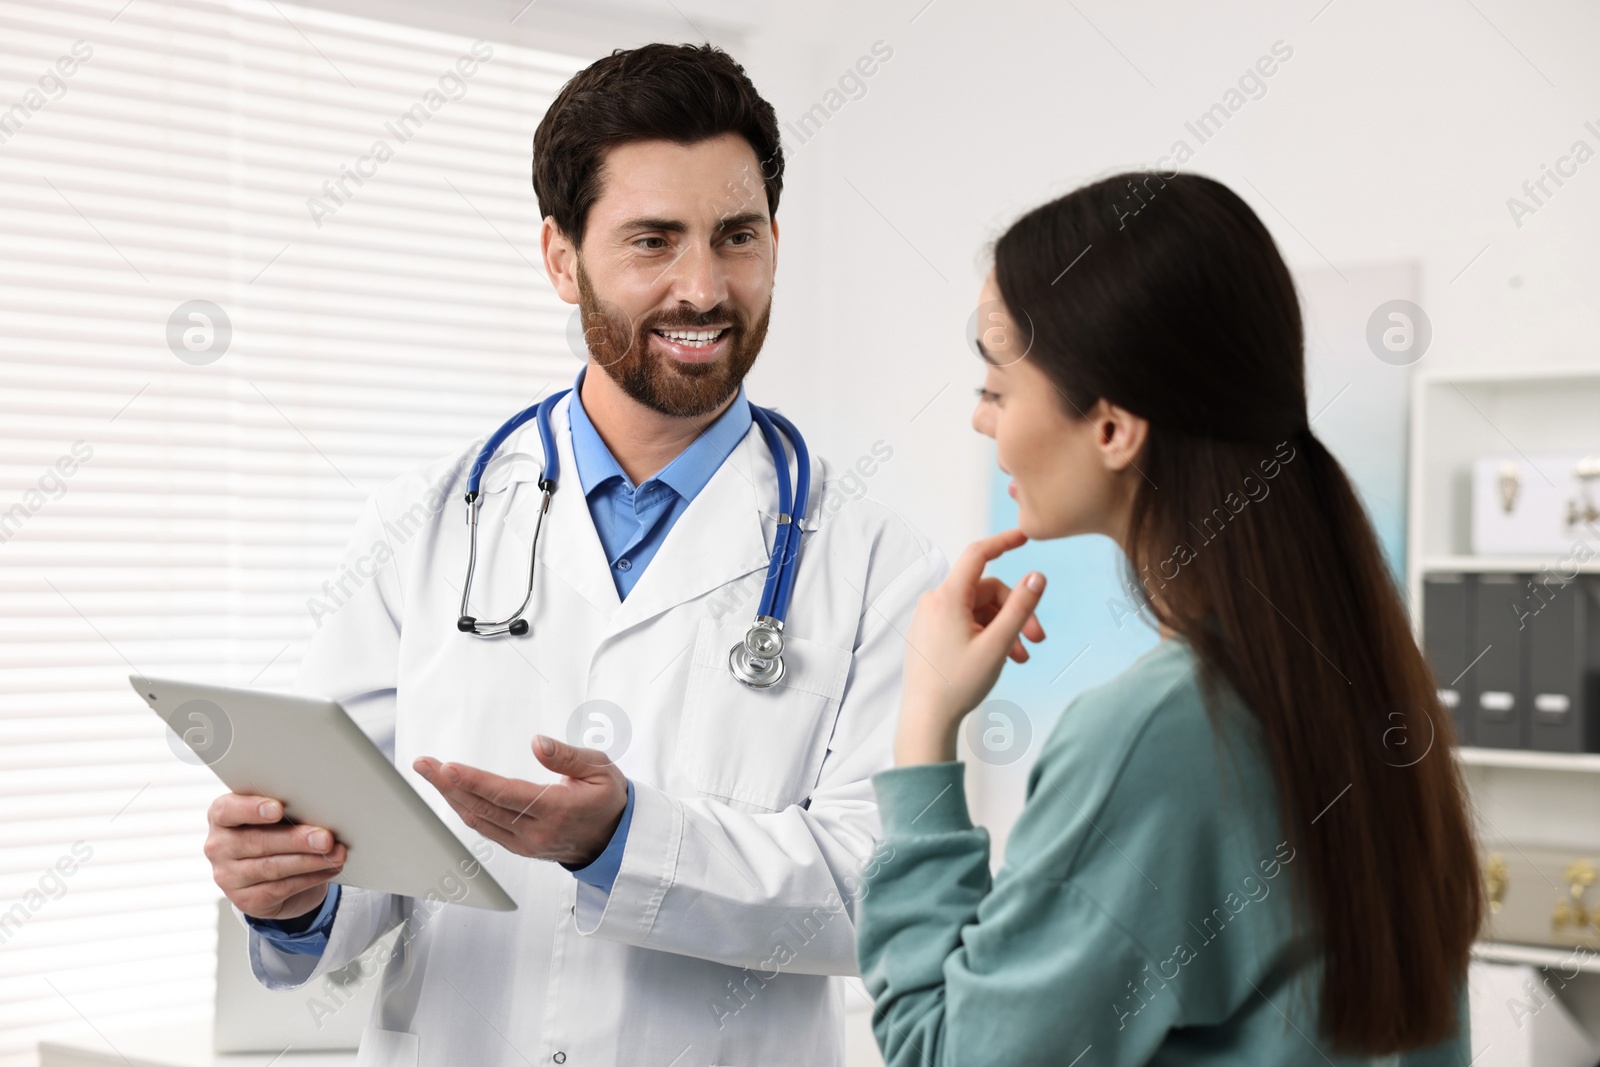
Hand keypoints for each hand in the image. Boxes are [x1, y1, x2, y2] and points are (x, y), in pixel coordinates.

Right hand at [205, 794, 345, 921]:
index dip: (252, 809)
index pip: (227, 811)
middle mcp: (219, 846)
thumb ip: (286, 810)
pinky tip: (328, 869)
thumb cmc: (275, 832)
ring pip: (272, 868)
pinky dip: (310, 878)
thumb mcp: (275, 817)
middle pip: (258, 842)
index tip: (278, 809)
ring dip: (310, 861)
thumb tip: (320, 810)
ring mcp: (228, 877)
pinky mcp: (246, 900)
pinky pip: (281, 888)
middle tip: (326, 838)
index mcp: (222, 816)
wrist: (271, 874)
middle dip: (297, 840)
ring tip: (336, 854)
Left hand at [414, 735, 627, 866]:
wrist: (616, 839)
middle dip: (448, 785)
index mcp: (557, 809)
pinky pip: (485, 829)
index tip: (446, 768)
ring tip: (431, 774)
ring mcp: (526, 844)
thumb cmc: (607, 798)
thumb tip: (537, 743)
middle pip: (483, 808)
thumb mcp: (600, 768)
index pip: (505, 795)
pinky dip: (464, 810)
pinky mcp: (520, 849)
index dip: (473, 781)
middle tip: (424, 764)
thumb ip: (567, 756)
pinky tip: (452, 794)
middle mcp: (537, 831)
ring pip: (478, 821)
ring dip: (451, 798)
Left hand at [896, 528, 1045, 765]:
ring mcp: (930, 618)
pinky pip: (964, 622)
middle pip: (987, 591)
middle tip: (1039, 639)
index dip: (1004, 541)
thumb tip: (1037, 575)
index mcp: (947, 597)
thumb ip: (1021, 608)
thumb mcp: (998, 644)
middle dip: (1015, 611)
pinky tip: (1002, 658)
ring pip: (978, 610)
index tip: (1026, 535)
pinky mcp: (929, 633)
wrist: (926, 718)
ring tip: (1021, 657)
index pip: (978, 554)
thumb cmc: (959, 683)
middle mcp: (934, 601)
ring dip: (1004, 628)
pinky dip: (986, 634)